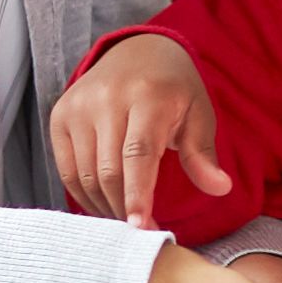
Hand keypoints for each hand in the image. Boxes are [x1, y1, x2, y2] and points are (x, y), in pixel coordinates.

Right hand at [53, 36, 229, 226]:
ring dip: (105, 205)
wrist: (136, 51)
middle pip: (108, 169)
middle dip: (124, 208)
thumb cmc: (173, 89)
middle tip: (142, 232)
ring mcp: (78, 106)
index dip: (138, 193)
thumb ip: (203, 153)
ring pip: (85, 174)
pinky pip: (67, 169)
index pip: (138, 153)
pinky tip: (104, 205)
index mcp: (147, 96)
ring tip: (126, 220)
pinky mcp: (61, 116)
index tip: (141, 227)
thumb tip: (220, 188)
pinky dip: (84, 195)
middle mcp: (106, 98)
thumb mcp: (198, 112)